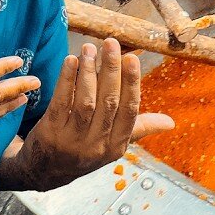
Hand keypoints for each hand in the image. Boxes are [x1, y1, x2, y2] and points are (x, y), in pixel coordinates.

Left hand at [14, 39, 172, 189]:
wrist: (44, 171)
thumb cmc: (83, 151)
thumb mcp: (112, 145)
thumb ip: (138, 127)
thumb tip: (170, 122)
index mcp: (116, 145)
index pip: (129, 111)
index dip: (131, 83)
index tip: (132, 58)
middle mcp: (96, 145)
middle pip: (109, 102)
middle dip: (111, 70)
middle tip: (111, 43)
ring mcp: (72, 140)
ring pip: (86, 101)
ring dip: (89, 72)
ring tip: (90, 48)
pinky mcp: (50, 133)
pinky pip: (61, 102)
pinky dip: (66, 80)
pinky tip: (71, 61)